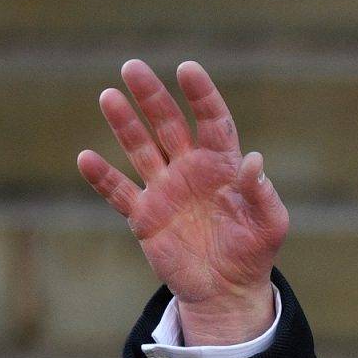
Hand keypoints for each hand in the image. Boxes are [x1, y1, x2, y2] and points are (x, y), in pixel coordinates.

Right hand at [78, 60, 288, 344]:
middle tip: (133, 67)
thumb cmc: (254, 251)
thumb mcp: (271, 224)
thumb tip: (254, 160)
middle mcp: (190, 170)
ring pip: (140, 149)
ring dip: (124, 124)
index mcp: (223, 166)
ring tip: (109, 96)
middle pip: (168, 125)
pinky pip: (118, 192)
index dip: (201, 95)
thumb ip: (263, 193)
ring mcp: (165, 190)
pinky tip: (86, 159)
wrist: (228, 290)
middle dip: (152, 97)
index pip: (212, 121)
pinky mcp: (145, 216)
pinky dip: (102, 177)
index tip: (187, 69)